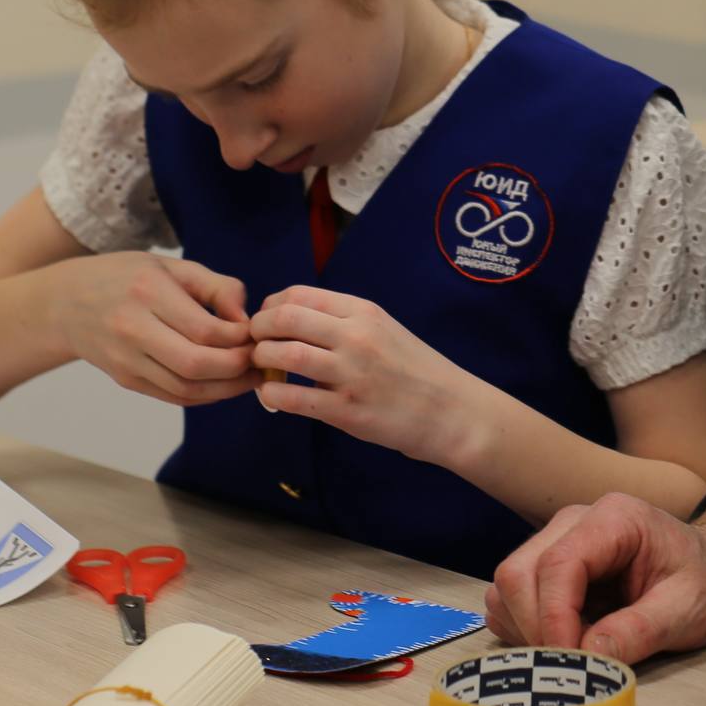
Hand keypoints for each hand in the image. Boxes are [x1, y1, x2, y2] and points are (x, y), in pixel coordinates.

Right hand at [45, 252, 258, 405]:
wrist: (65, 303)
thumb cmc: (126, 277)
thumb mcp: (171, 266)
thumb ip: (216, 287)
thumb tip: (246, 320)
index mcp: (147, 292)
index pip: (203, 328)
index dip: (238, 338)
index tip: (256, 333)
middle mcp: (131, 328)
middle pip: (195, 363)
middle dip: (236, 367)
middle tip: (259, 360)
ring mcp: (125, 359)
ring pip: (185, 388)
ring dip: (225, 388)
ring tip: (249, 376)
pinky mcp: (125, 379)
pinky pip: (172, 396)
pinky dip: (204, 395)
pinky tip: (224, 384)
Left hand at [249, 286, 489, 467]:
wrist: (450, 411)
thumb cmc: (415, 370)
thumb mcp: (384, 330)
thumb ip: (343, 322)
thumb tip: (291, 321)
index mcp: (363, 312)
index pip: (299, 294)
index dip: (270, 306)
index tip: (266, 321)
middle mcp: (356, 336)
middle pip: (285, 318)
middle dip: (258, 329)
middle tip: (254, 343)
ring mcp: (351, 374)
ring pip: (284, 354)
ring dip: (262, 360)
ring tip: (262, 368)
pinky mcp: (346, 411)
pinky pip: (293, 398)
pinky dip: (272, 394)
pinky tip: (272, 396)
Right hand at [486, 492, 705, 661]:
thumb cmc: (702, 582)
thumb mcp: (687, 609)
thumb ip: (641, 629)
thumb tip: (591, 654)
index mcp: (614, 518)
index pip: (558, 564)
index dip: (554, 618)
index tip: (571, 662)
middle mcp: (574, 522)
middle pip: (518, 573)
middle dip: (535, 627)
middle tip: (572, 665)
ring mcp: (555, 541)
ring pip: (507, 587)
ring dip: (527, 630)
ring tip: (576, 651)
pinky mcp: (545, 566)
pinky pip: (510, 599)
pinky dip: (525, 629)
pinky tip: (567, 641)